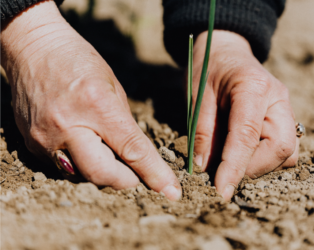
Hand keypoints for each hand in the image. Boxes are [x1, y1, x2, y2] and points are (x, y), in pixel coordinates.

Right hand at [0, 1, 180, 199]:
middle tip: (135, 174)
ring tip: (107, 153)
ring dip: (103, 172)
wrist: (32, 49)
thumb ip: (125, 124)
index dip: (154, 174)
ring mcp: (46, 138)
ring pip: (82, 176)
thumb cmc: (78, 61)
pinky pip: (63, 168)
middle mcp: (68, 126)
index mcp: (97, 105)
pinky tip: (84, 145)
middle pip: (103, 175)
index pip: (132, 150)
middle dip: (126, 181)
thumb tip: (137, 156)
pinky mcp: (31, 144)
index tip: (171, 192)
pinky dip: (80, 164)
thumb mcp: (113, 86)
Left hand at [192, 30, 298, 200]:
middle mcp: (278, 98)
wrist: (226, 51)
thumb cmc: (208, 69)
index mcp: (253, 87)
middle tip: (225, 172)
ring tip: (233, 159)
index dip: (234, 167)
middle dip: (253, 168)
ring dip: (261, 165)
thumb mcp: (197, 96)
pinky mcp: (285, 118)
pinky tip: (245, 151)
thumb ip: (202, 131)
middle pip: (281, 148)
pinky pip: (285, 148)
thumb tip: (204, 168)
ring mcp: (286, 108)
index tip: (221, 191)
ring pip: (288, 152)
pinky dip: (266, 158)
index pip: (248, 135)